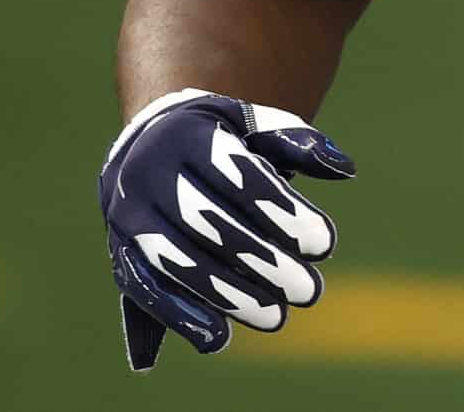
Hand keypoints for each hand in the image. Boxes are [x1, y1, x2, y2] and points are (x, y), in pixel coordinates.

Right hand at [97, 88, 354, 369]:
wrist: (147, 142)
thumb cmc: (218, 135)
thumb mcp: (255, 124)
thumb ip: (298, 143)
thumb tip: (345, 169)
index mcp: (186, 134)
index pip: (241, 178)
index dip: (285, 212)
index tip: (325, 244)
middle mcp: (148, 174)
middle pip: (210, 224)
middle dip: (264, 261)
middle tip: (310, 290)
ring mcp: (127, 215)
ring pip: (178, 261)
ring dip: (228, 295)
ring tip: (277, 318)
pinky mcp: (118, 251)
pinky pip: (144, 289)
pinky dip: (180, 315)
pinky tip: (217, 339)